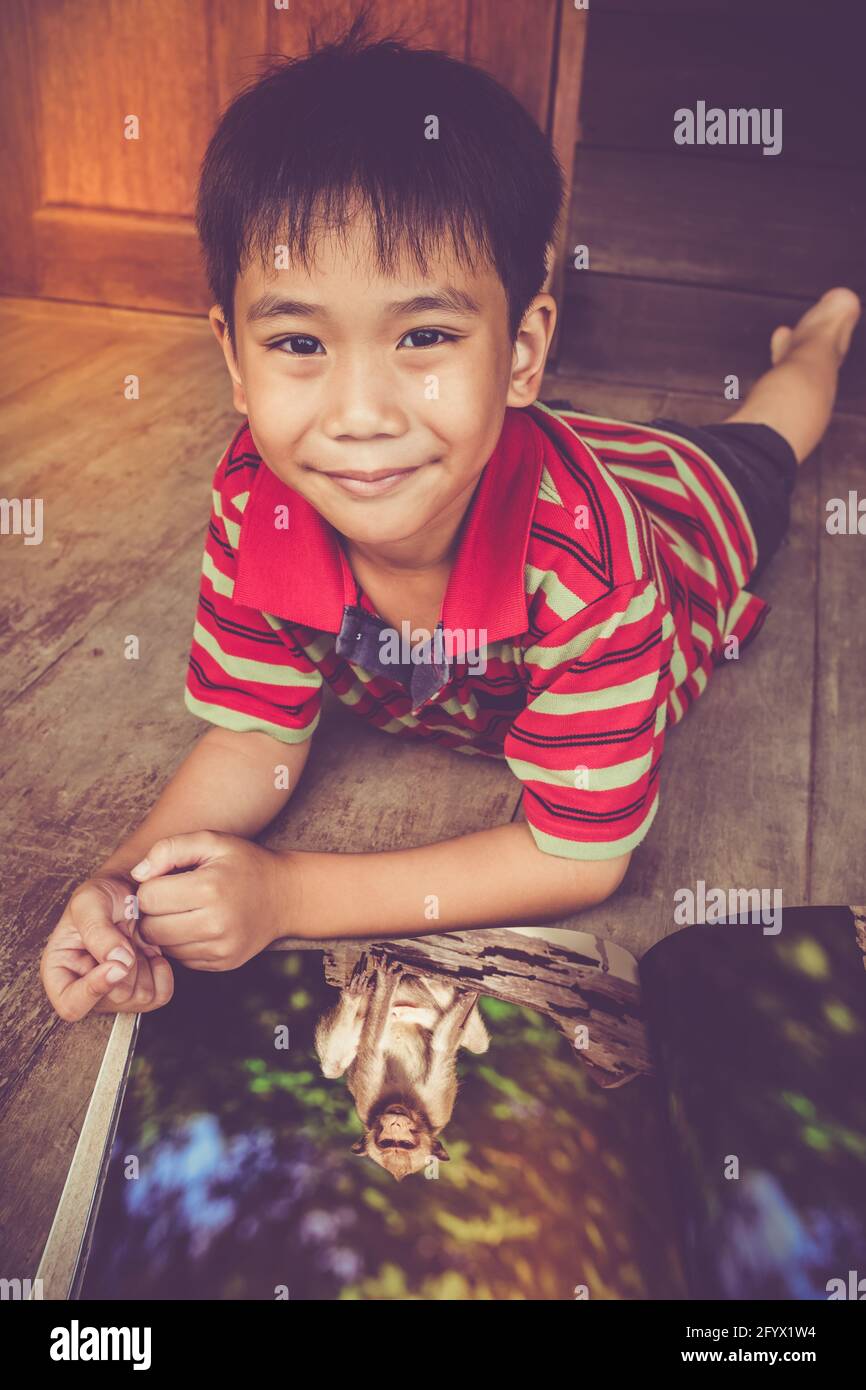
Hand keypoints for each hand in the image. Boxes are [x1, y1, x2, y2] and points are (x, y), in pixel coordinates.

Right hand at [40, 875, 174, 1021]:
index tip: (116, 963)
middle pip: (116, 999)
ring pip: (141, 998)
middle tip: (124, 936)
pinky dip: (162, 971)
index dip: (96, 990)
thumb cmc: (101, 895)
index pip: (72, 1006)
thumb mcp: (89, 902)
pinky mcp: (141, 990)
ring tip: (133, 942)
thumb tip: (118, 961)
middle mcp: (86, 990)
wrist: (127, 889)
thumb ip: (97, 930)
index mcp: (59, 973)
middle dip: (128, 965)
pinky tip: (150, 952)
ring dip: (145, 965)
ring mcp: (115, 994)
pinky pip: (161, 994)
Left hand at [130, 831, 291, 969]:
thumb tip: (137, 875)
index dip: (150, 886)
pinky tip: (196, 925)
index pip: (148, 897)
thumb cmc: (244, 863)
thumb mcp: (210, 841)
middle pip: (150, 928)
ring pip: (163, 947)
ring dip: (165, 930)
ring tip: (183, 910)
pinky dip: (182, 943)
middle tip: (169, 897)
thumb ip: (169, 849)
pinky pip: (181, 959)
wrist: (285, 895)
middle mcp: (215, 923)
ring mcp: (220, 948)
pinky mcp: (222, 963)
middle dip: (152, 912)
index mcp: (208, 888)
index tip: (165, 879)